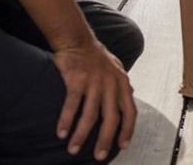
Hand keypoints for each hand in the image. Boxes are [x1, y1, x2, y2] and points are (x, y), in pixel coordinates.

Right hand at [54, 41, 136, 160]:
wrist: (78, 39)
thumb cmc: (96, 56)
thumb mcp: (116, 69)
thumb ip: (122, 86)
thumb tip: (131, 98)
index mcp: (123, 83)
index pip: (130, 111)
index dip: (128, 130)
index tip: (122, 146)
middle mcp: (111, 84)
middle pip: (111, 118)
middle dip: (105, 140)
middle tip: (98, 156)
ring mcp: (95, 82)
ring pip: (90, 115)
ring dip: (81, 135)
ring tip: (74, 149)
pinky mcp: (77, 80)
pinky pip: (72, 105)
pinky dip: (66, 121)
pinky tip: (61, 133)